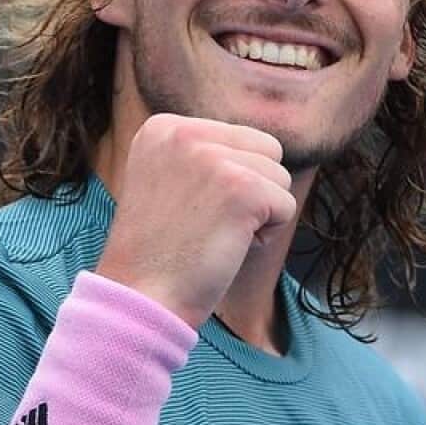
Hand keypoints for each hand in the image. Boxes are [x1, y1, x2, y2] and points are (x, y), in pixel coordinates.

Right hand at [95, 113, 296, 328]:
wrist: (139, 298)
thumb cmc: (158, 252)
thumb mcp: (166, 180)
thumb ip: (203, 154)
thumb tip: (263, 146)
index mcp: (162, 127)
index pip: (239, 137)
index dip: (228, 182)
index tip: (186, 210)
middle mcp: (184, 132)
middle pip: (266, 150)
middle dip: (251, 191)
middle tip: (205, 224)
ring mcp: (212, 157)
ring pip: (279, 177)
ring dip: (258, 214)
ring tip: (212, 235)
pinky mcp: (241, 187)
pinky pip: (286, 205)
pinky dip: (266, 235)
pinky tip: (226, 246)